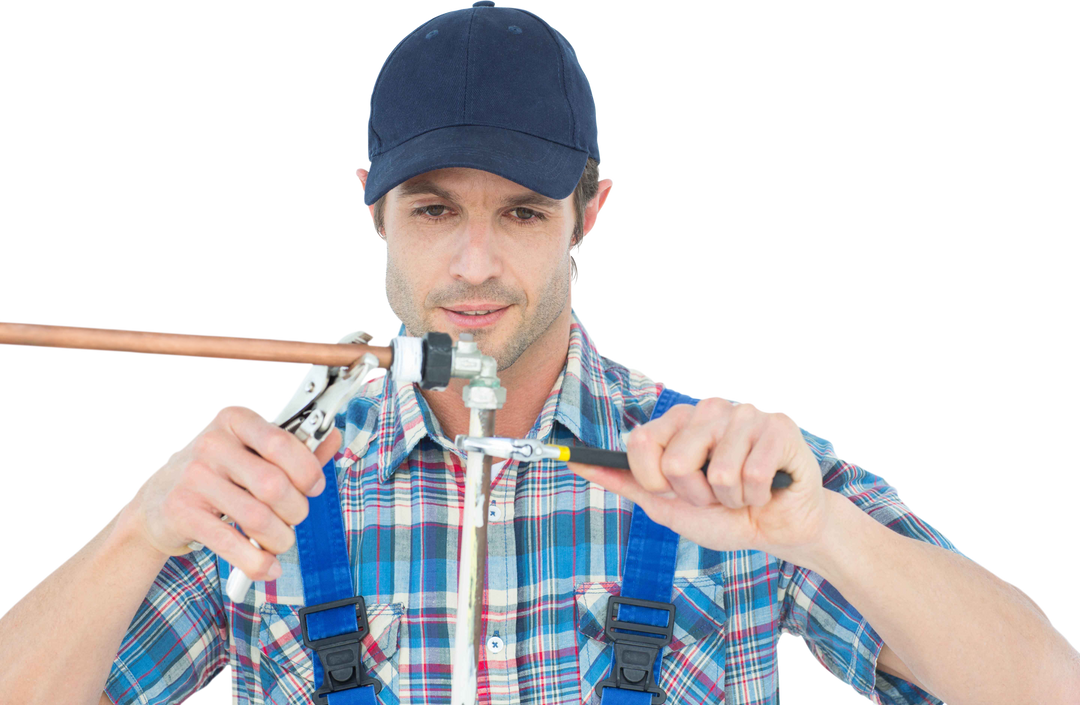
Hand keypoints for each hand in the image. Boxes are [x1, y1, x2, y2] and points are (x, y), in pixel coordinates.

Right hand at [123, 402, 340, 580]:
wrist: (156, 502)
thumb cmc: (218, 473)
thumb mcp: (252, 450)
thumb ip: (295, 446)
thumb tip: (332, 435)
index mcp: (234, 419)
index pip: (282, 442)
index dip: (308, 470)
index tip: (314, 486)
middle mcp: (211, 443)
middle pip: (274, 485)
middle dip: (296, 510)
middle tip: (294, 517)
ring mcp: (193, 477)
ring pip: (257, 517)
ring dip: (280, 538)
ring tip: (280, 541)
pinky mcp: (181, 513)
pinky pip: (231, 543)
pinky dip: (257, 562)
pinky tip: (268, 566)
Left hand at [567, 395, 826, 560]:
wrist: (778, 529)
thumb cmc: (724, 514)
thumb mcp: (666, 503)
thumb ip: (625, 481)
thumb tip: (576, 463)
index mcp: (680, 421)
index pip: (641, 442)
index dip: (653, 480)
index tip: (671, 490)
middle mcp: (710, 409)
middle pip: (676, 462)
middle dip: (696, 495)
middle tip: (715, 495)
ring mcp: (746, 414)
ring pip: (718, 473)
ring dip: (730, 500)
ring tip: (742, 493)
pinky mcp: (779, 427)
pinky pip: (752, 474)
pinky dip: (757, 496)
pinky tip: (765, 490)